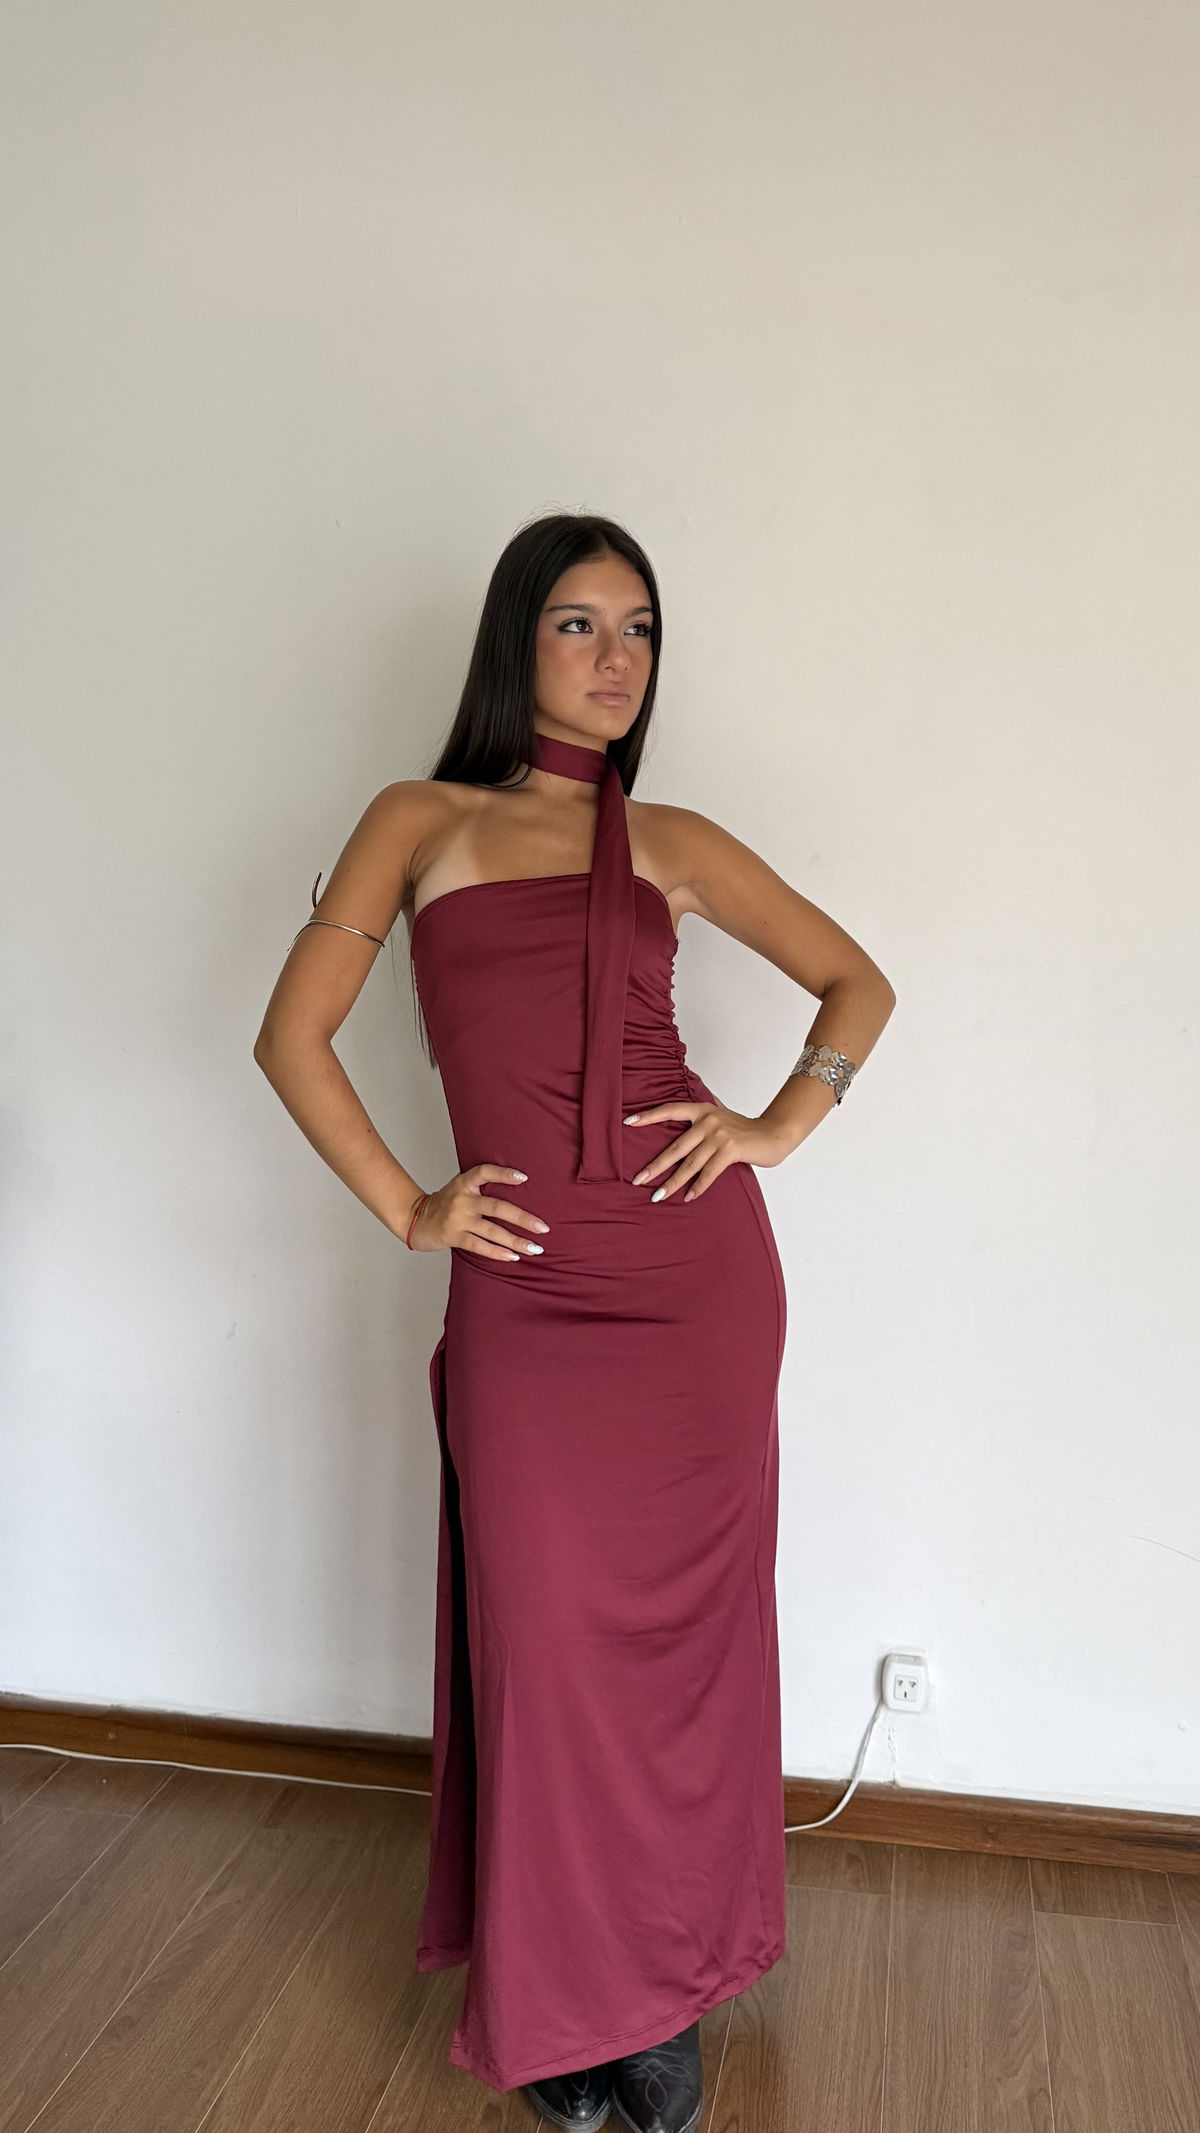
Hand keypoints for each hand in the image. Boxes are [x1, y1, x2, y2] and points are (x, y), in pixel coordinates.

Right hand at [406, 1164, 550, 1260]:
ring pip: (492, 1231)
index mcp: (465, 1183)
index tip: (524, 1178)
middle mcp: (462, 1199)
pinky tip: (512, 1256)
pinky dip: (497, 1252)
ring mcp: (458, 1218)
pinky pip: (479, 1246)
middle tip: (544, 1228)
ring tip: (534, 1248)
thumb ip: (481, 1188)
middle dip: (523, 1219)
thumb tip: (519, 1189)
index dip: (504, 1174)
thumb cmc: (445, 1204)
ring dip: (516, 1241)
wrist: (415, 1219)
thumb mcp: (460, 1188)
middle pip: (497, 1207)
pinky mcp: (453, 1236)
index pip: (485, 1172)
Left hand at [625, 1100, 789, 1202]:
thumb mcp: (721, 1115)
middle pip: (675, 1147)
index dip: (648, 1116)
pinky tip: (688, 1197)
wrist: (774, 1133)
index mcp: (702, 1109)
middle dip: (655, 1166)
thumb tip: (681, 1118)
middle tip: (637, 1180)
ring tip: (657, 1196)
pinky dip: (697, 1187)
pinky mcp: (730, 1151)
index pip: (669, 1110)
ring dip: (673, 1183)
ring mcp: (719, 1135)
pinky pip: (708, 1173)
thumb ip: (702, 1116)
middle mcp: (708, 1120)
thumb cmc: (745, 1129)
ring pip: (689, 1164)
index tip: (627, 1122)